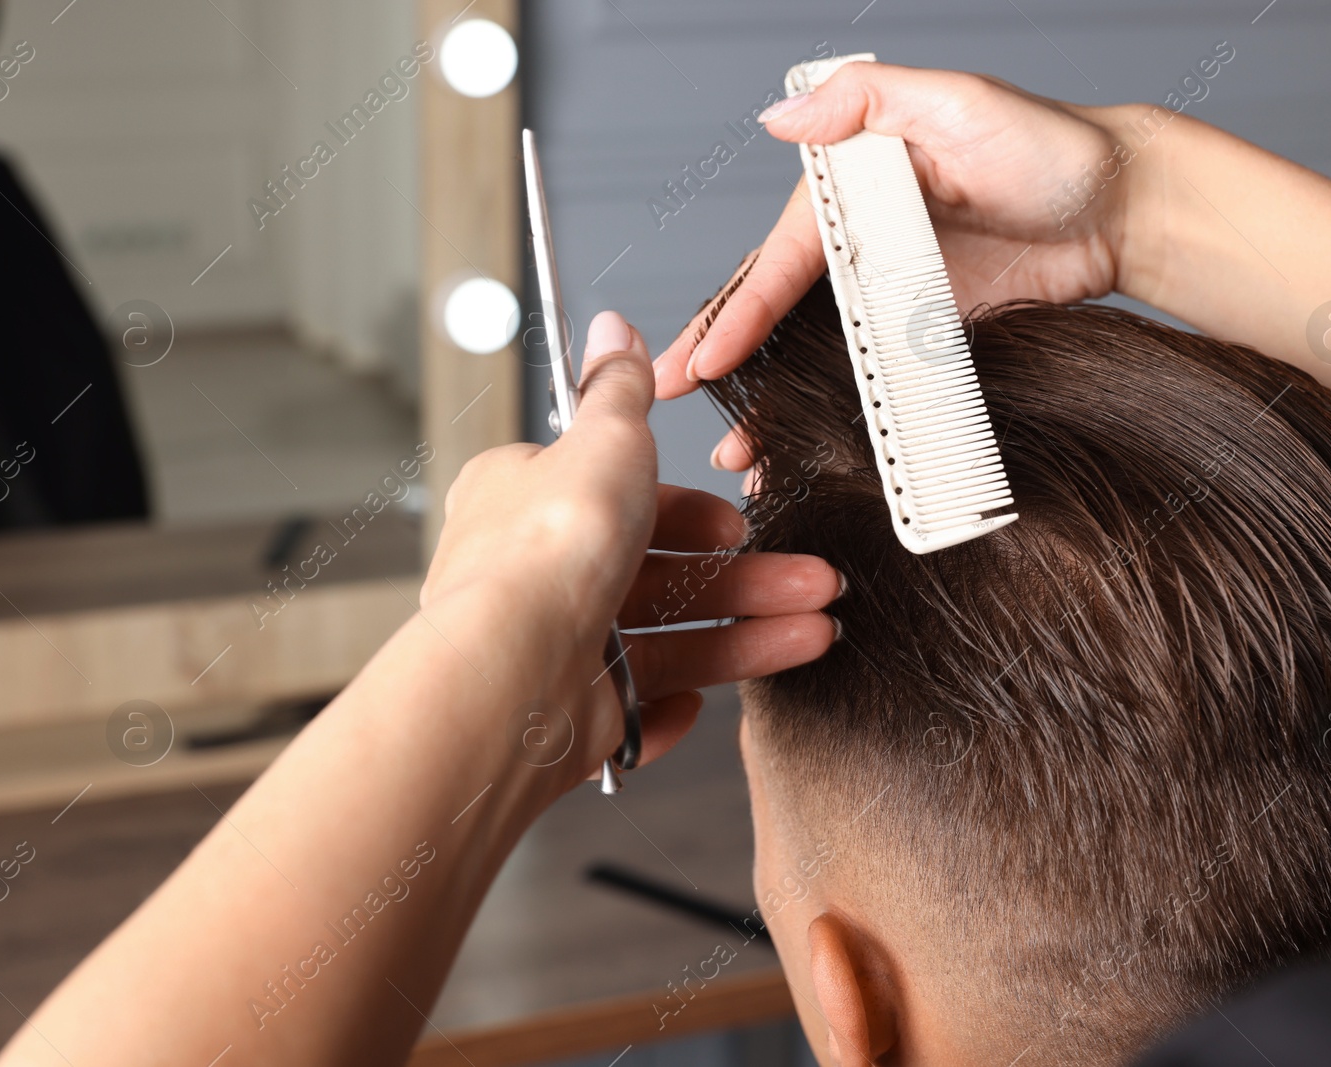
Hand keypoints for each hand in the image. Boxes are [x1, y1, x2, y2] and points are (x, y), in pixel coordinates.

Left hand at [423, 311, 839, 786]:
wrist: (515, 675)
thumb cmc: (547, 551)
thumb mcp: (602, 439)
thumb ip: (620, 390)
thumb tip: (616, 330)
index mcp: (531, 504)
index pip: (625, 501)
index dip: (692, 510)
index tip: (736, 520)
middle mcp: (541, 577)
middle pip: (662, 575)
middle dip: (748, 579)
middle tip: (811, 580)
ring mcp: (560, 651)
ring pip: (669, 640)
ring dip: (746, 635)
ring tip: (815, 631)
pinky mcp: (575, 715)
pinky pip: (641, 710)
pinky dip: (678, 707)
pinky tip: (706, 699)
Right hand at [652, 61, 1132, 467]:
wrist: (1122, 208)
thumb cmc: (1049, 144)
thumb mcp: (956, 101)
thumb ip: (867, 100)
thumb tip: (782, 118)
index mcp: (854, 187)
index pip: (781, 256)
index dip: (738, 311)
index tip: (704, 359)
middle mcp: (864, 242)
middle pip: (779, 308)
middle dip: (726, 358)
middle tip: (679, 404)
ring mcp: (893, 292)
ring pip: (814, 351)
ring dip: (772, 399)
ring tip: (740, 451)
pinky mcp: (926, 331)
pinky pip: (873, 376)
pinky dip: (836, 412)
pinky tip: (810, 446)